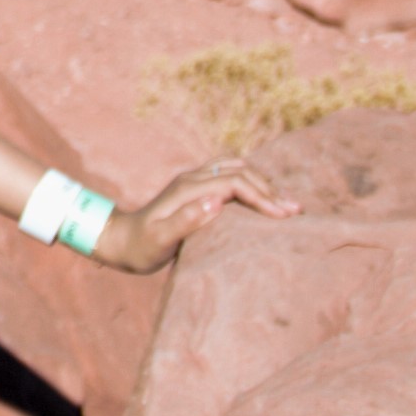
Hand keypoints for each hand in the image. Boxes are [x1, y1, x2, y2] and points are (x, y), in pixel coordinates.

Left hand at [89, 159, 296, 274]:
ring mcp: (193, 181)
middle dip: (270, 189)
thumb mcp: (160, 239)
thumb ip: (186, 221)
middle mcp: (193, 179)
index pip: (235, 183)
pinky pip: (228, 176)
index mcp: (189, 189)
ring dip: (262, 183)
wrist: (120, 240)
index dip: (262, 196)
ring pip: (236, 169)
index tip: (283, 216)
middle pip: (240, 171)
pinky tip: (262, 198)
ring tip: (285, 204)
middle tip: (295, 211)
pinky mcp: (194, 189)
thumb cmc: (141, 246)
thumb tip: (216, 203)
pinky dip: (250, 183)